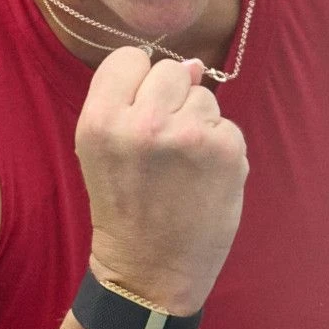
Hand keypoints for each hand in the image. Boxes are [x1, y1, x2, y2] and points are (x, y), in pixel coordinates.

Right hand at [75, 48, 247, 316]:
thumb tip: (192, 65)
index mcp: (101, 120)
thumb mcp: (103, 150)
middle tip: (162, 145)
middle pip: (170, 70)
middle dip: (171, 99)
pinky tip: (203, 178)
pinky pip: (228, 125)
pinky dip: (221, 148)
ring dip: (198, 123)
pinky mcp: (225, 151)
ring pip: (203, 96)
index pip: (128, 57)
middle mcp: (143, 122)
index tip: (138, 112)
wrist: (149, 271)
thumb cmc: (124, 207)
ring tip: (182, 165)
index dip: (137, 81)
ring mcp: (188, 135)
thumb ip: (133, 99)